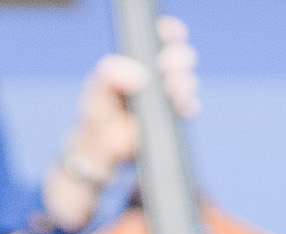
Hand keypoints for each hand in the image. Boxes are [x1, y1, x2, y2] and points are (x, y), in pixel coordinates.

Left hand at [58, 17, 201, 185]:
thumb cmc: (97, 112)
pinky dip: (188, 104)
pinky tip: (182, 105)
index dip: (170, 32)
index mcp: (139, 61)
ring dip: (184, 82)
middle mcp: (157, 75)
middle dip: (178, 58)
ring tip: (173, 89)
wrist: (100, 149)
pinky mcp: (172, 118)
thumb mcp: (99, 86)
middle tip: (167, 68)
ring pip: (187, 80)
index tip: (171, 35)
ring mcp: (166, 96)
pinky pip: (188, 107)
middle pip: (180, 57)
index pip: (160, 38)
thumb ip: (112, 73)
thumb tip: (140, 76)